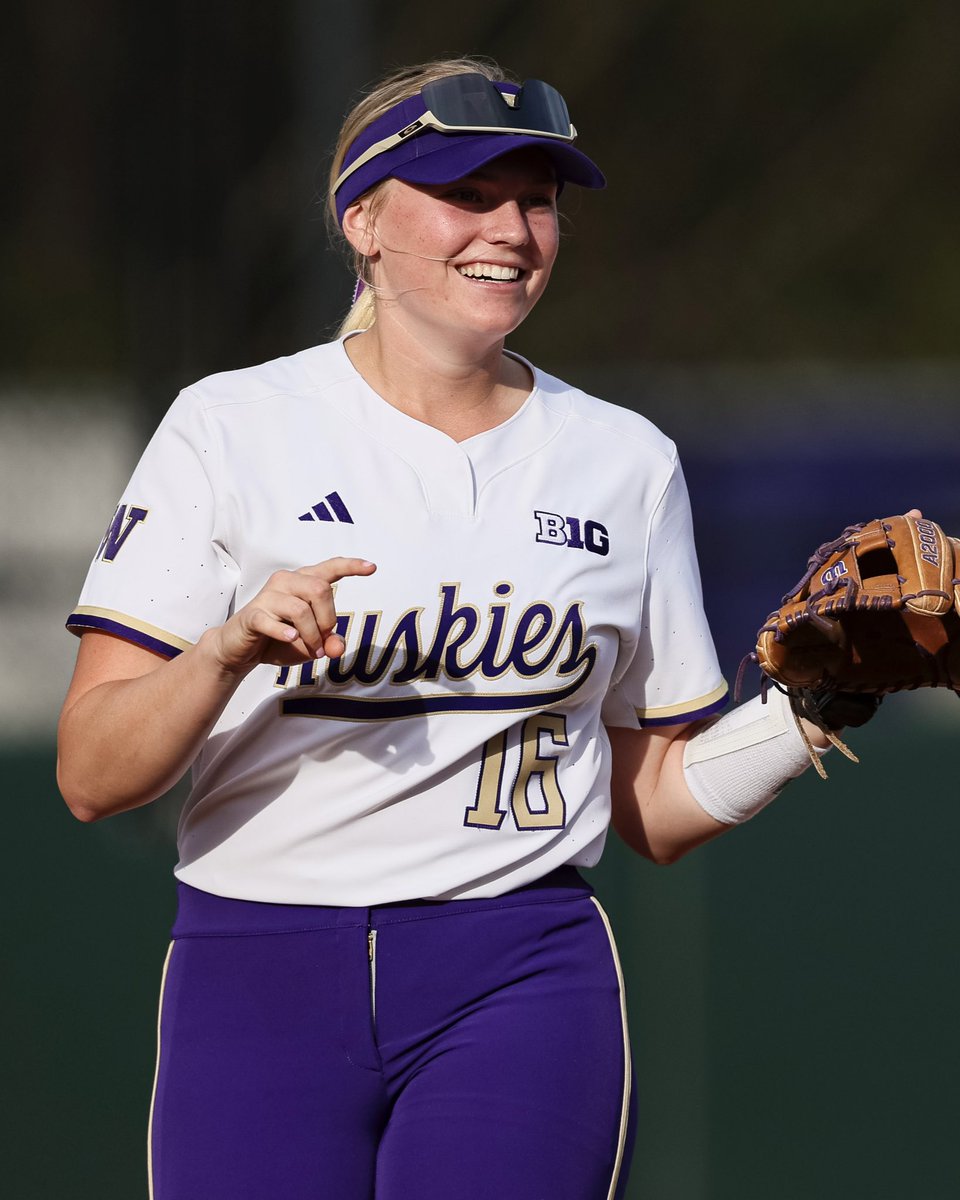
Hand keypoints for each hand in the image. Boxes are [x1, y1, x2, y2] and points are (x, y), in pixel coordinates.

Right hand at [208, 557, 376, 673]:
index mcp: (303, 582)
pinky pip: (273, 621)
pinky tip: (291, 638)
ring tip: (311, 650)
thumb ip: (329, 643)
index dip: (351, 566)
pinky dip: (285, 632)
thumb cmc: (279, 639)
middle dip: (328, 619)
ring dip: (311, 635)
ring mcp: (268, 596)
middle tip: (323, 640)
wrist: (240, 649)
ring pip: (300, 609)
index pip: (330, 568)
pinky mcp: (253, 615)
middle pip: (320, 589)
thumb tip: (338, 646)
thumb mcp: (311, 644)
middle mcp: (286, 582)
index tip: (372, 567)